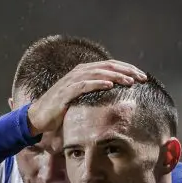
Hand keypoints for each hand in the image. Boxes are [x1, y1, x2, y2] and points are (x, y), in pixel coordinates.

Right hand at [27, 60, 147, 134]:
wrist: (39, 117)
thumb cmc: (62, 109)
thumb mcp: (83, 99)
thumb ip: (96, 94)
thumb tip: (117, 97)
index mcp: (85, 72)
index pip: (110, 65)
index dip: (127, 68)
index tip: (142, 76)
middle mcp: (79, 72)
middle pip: (107, 66)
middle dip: (126, 70)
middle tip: (142, 77)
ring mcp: (72, 81)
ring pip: (98, 73)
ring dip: (116, 76)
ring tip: (130, 81)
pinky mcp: (66, 92)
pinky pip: (84, 85)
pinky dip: (98, 83)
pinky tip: (110, 85)